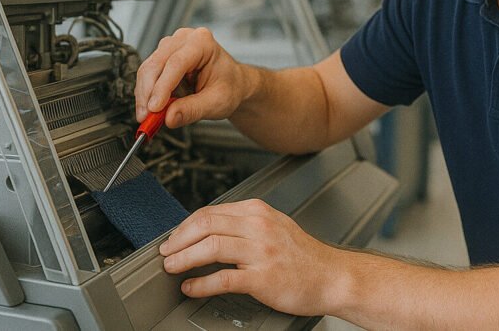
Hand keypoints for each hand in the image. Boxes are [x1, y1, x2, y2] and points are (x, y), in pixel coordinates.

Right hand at [135, 27, 248, 128]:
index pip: (176, 63)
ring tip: (150, 116)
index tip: (154, 108)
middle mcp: (184, 39)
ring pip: (148, 69)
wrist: (232, 83)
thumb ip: (192, 110)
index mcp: (203, 42)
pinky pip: (148, 75)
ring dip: (145, 95)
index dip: (162, 87)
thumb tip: (169, 117)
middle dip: (148, 93)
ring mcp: (171, 46)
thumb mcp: (217, 103)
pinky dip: (147, 93)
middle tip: (147, 117)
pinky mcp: (163, 57)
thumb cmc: (229, 86)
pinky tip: (153, 107)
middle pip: (156, 64)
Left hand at [159, 198, 346, 316]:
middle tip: (166, 253)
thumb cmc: (304, 257)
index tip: (173, 239)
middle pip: (205, 224)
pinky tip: (191, 288)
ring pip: (211, 247)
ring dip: (183, 258)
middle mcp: (259, 226)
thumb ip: (245, 225)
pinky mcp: (263, 278)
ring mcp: (261, 251)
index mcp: (258, 212)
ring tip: (172, 267)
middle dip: (178, 240)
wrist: (333, 277)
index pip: (210, 212)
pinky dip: (201, 284)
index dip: (185, 226)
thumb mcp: (274, 226)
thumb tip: (208, 231)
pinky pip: (223, 278)